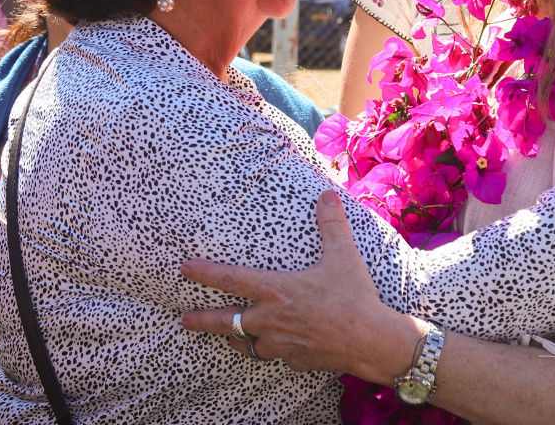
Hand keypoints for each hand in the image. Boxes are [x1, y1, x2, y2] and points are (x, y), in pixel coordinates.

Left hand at [179, 189, 428, 383]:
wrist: (370, 340)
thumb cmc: (354, 296)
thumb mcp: (343, 255)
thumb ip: (331, 224)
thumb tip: (327, 194)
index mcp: (275, 290)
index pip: (230, 279)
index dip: (204, 273)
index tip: (184, 269)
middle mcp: (269, 319)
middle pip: (224, 322)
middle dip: (201, 320)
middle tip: (185, 319)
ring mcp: (279, 344)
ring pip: (246, 344)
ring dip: (236, 338)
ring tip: (227, 337)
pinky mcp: (293, 361)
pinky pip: (274, 356)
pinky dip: (270, 350)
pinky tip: (274, 347)